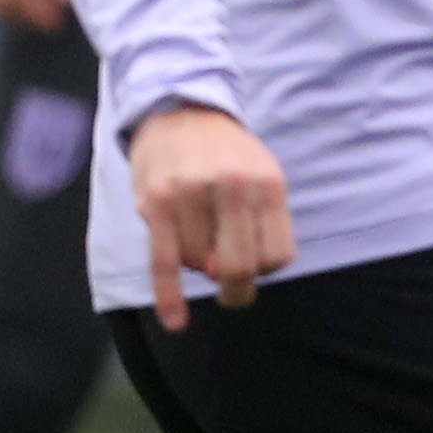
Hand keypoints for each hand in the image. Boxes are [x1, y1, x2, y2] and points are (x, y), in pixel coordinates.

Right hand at [129, 105, 292, 331]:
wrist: (181, 111)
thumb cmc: (227, 153)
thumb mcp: (263, 174)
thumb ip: (264, 222)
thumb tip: (246, 273)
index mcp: (266, 184)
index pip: (277, 256)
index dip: (266, 271)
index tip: (255, 264)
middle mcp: (230, 188)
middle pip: (239, 267)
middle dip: (236, 289)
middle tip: (231, 290)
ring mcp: (189, 196)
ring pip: (198, 264)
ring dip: (198, 264)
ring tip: (197, 234)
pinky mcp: (155, 204)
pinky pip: (164, 263)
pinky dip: (169, 298)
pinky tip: (176, 322)